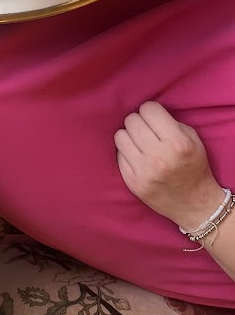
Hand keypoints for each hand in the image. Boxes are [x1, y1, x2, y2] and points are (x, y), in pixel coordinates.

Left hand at [115, 101, 223, 230]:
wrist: (195, 205)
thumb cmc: (194, 167)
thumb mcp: (193, 140)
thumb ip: (170, 122)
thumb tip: (145, 111)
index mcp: (177, 143)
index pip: (148, 109)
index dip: (151, 112)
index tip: (154, 119)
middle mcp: (159, 156)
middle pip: (131, 120)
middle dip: (139, 122)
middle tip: (146, 131)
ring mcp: (144, 171)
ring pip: (120, 135)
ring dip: (129, 137)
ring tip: (140, 144)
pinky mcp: (132, 182)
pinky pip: (118, 154)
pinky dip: (126, 153)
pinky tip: (137, 158)